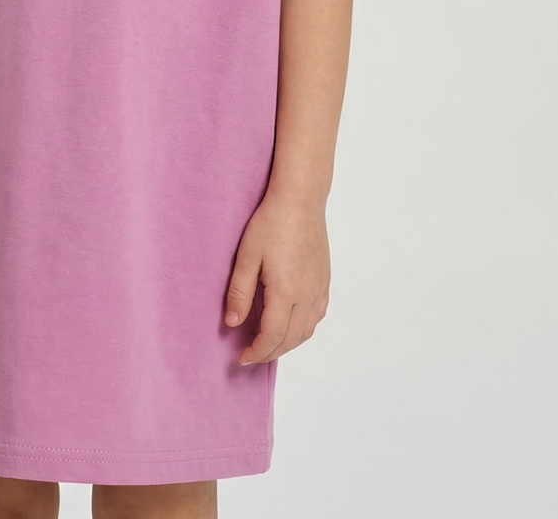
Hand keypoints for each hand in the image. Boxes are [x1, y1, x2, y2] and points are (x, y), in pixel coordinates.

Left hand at [224, 189, 329, 364]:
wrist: (301, 199)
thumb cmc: (271, 222)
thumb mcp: (247, 256)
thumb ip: (239, 292)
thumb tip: (232, 323)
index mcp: (286, 292)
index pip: (272, 337)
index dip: (256, 352)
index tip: (241, 358)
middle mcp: (307, 295)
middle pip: (291, 339)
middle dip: (270, 352)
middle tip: (251, 354)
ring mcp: (319, 289)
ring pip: (307, 331)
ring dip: (287, 343)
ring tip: (268, 343)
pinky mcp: (324, 281)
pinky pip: (317, 316)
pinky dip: (303, 329)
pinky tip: (290, 324)